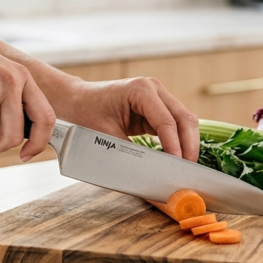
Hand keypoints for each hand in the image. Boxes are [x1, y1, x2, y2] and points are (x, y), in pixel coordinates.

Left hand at [48, 76, 199, 161]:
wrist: (74, 100)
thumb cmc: (84, 113)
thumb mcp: (105, 135)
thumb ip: (130, 153)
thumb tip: (151, 173)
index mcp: (141, 90)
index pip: (168, 122)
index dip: (175, 147)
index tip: (177, 168)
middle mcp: (154, 88)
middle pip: (185, 118)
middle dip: (189, 145)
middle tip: (188, 171)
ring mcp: (157, 96)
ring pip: (184, 121)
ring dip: (186, 143)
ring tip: (184, 167)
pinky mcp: (155, 106)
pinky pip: (174, 124)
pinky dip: (178, 140)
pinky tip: (176, 157)